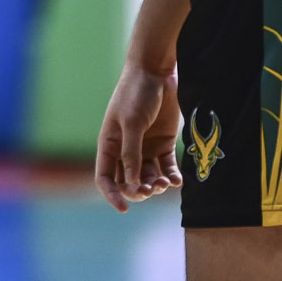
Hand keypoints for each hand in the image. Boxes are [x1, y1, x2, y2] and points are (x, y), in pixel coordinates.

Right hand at [94, 61, 181, 211]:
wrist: (156, 71)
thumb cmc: (136, 93)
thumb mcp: (132, 122)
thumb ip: (131, 152)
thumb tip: (132, 183)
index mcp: (109, 144)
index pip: (105, 177)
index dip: (112, 194)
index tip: (124, 209)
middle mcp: (125, 149)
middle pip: (129, 181)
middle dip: (138, 190)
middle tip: (151, 189)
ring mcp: (145, 147)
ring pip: (148, 176)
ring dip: (156, 184)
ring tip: (165, 183)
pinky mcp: (163, 143)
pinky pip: (166, 167)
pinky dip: (171, 176)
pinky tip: (176, 180)